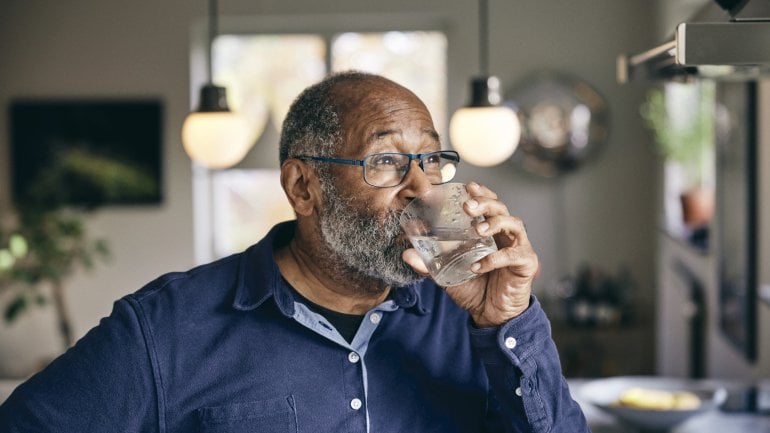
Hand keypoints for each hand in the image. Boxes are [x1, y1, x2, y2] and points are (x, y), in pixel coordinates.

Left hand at [402, 182, 538, 327]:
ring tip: (478, 230)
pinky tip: (478, 266)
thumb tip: (406, 254)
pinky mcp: (526, 263)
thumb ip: (429, 264)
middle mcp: (506, 235)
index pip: (490, 204)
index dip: (481, 192)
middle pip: (501, 208)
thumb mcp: (448, 274)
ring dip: (494, 223)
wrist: (492, 316)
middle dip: (485, 203)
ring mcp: (519, 247)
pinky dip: (495, 258)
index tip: (468, 186)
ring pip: (513, 224)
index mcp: (490, 232)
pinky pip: (512, 255)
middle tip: (468, 206)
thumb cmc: (475, 290)